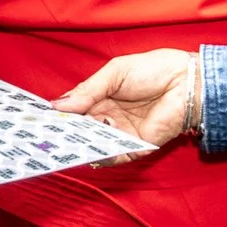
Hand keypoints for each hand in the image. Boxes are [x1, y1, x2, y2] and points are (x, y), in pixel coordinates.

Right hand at [55, 48, 200, 148]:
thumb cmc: (152, 70)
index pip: (75, 109)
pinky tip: (94, 145)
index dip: (60, 114)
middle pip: (81, 129)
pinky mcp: (137, 147)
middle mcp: (108, 117)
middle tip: (49, 133)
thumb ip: (87, 90)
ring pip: (96, 144)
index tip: (41, 118)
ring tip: (70, 139)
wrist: (186, 82)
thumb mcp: (114, 73)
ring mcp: (122, 133)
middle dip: (66, 131)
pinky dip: (103, 154)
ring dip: (83, 143)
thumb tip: (58, 105)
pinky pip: (116, 155)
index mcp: (101, 97)